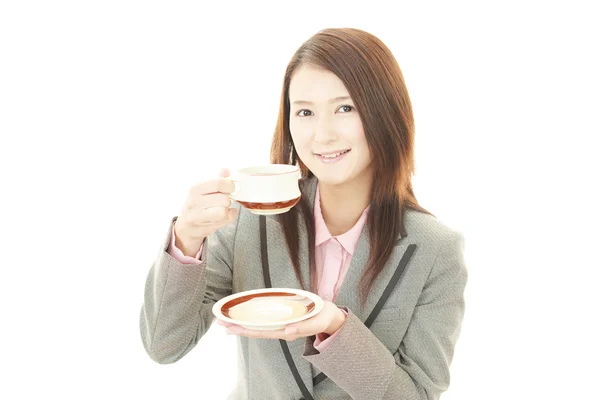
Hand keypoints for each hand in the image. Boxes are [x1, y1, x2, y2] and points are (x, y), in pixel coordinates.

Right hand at [174, 168, 238, 256]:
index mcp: (195, 189)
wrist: (186, 227)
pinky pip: (225, 220)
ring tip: (222, 208)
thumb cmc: (198, 206)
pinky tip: (224, 215)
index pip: (217, 183)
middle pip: (223, 199)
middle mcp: (194, 201)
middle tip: (224, 200)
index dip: (229, 185)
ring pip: (223, 211)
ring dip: (227, 209)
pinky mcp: (202, 227)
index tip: (230, 188)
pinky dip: (229, 217)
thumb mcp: (203, 190)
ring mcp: (197, 216)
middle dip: (228, 199)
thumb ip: (216, 180)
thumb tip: (226, 170)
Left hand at [216, 301, 346, 340]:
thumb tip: (287, 332)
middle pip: (256, 329)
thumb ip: (303, 328)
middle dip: (238, 327)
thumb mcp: (316, 321)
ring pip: (258, 325)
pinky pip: (265, 319)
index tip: (230, 328)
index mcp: (287, 331)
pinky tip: (243, 315)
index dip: (245, 330)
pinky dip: (252, 317)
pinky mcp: (283, 317)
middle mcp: (281, 329)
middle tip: (219, 323)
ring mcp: (281, 324)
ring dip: (242, 322)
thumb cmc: (323, 317)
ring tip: (225, 320)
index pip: (262, 332)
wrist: (330, 316)